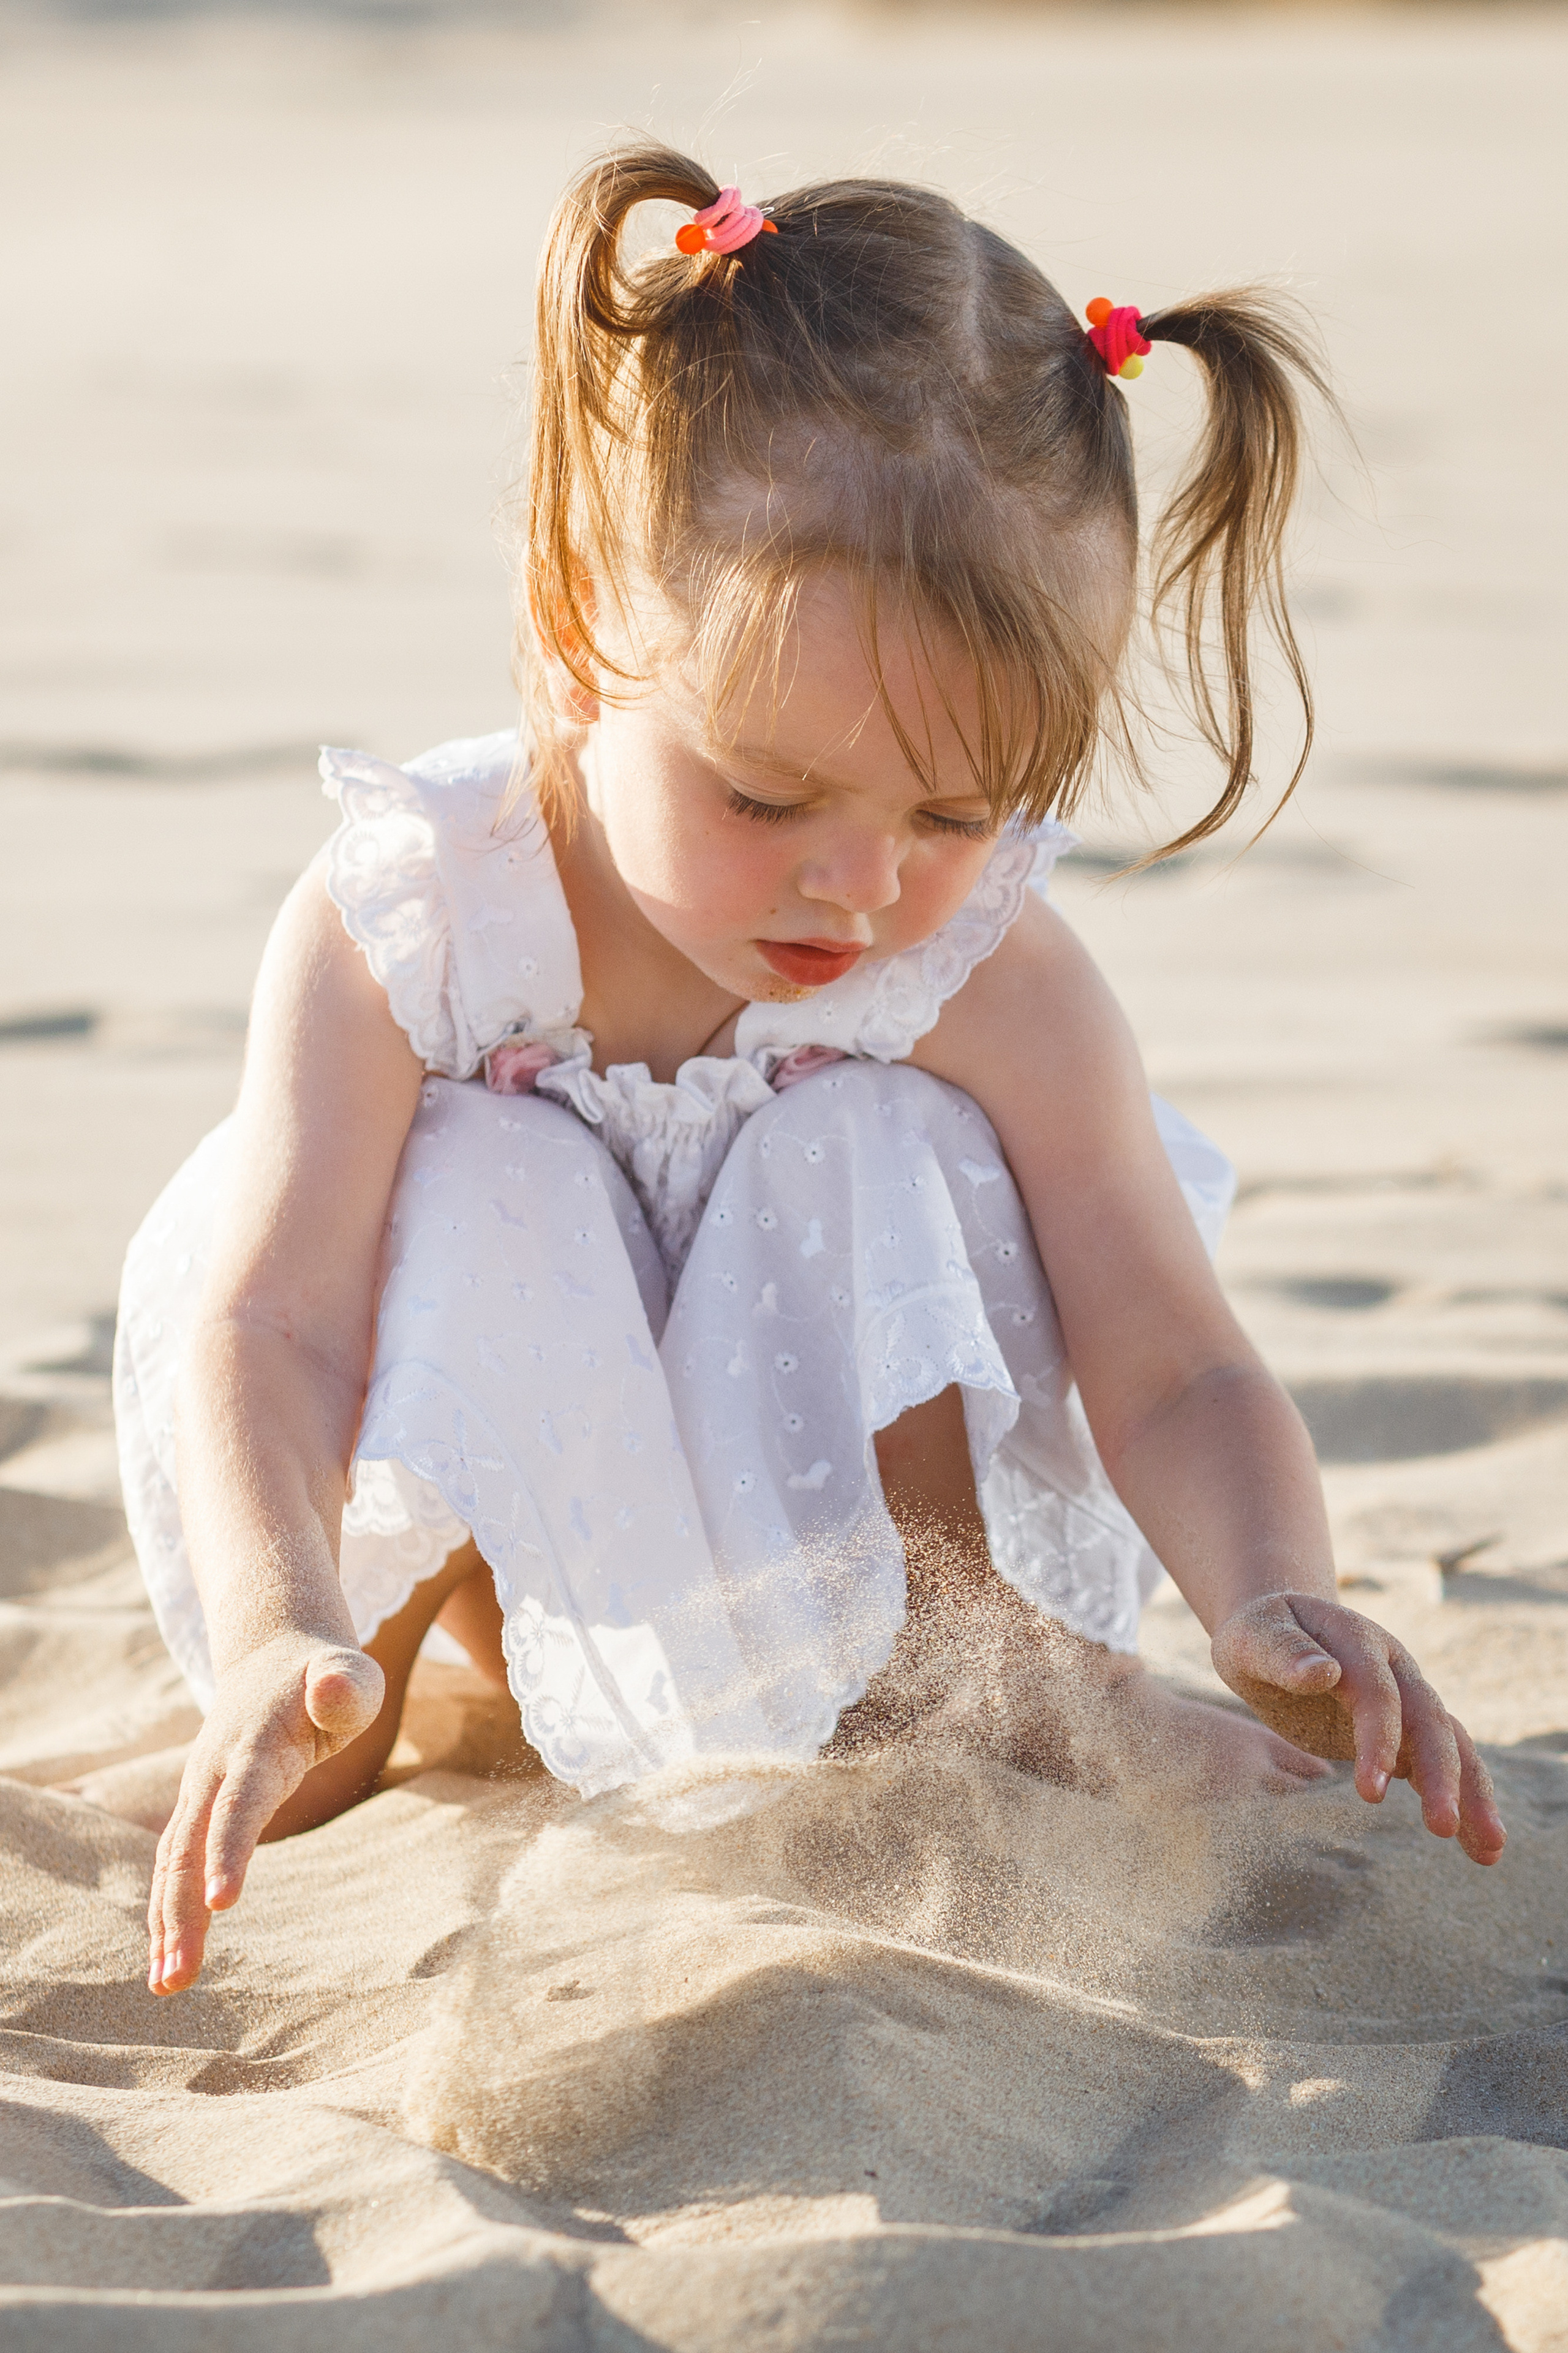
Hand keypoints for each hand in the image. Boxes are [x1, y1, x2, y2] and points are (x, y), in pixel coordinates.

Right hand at [147, 1633, 383, 1993]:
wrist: (275, 1656)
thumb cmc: (328, 1675)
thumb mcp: (352, 1673)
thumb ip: (347, 1685)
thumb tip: (332, 1690)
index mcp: (254, 1746)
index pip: (239, 1805)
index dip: (229, 1851)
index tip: (223, 1902)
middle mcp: (213, 1772)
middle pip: (189, 1847)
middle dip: (181, 1912)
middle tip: (178, 1979)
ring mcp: (198, 1791)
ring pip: (172, 1862)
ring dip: (165, 1923)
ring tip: (167, 1986)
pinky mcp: (196, 1808)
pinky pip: (173, 1864)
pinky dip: (167, 1909)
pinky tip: (168, 1958)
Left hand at [1211, 1592, 1504, 1865]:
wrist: (1279, 1631)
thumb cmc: (1258, 1637)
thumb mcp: (1252, 1638)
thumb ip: (1282, 1653)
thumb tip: (1321, 1672)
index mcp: (1358, 1641)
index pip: (1377, 1693)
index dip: (1379, 1739)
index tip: (1370, 1793)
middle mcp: (1395, 1667)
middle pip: (1428, 1719)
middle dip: (1440, 1774)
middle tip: (1442, 1827)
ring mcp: (1407, 1698)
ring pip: (1452, 1743)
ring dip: (1473, 1793)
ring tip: (1490, 1849)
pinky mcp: (1407, 1731)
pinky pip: (1445, 1764)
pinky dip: (1466, 1801)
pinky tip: (1482, 1848)